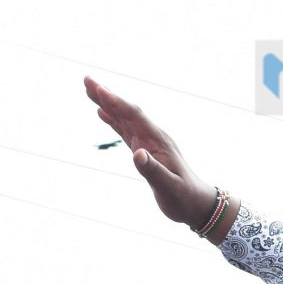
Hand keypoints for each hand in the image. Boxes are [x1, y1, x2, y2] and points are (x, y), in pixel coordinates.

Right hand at [84, 77, 219, 228]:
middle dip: (106, 95)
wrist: (196, 204)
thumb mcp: (169, 187)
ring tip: (88, 89)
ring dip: (106, 103)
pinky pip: (125, 130)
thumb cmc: (183, 197)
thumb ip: (153, 171)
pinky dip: (112, 120)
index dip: (117, 102)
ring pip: (124, 118)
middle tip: (86, 80)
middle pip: (126, 111)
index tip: (99, 90)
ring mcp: (148, 142)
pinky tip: (101, 112)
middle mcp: (152, 137)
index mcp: (158, 141)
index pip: (134, 116)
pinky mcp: (144, 150)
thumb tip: (137, 154)